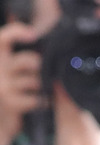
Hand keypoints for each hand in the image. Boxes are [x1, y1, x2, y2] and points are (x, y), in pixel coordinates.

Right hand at [0, 22, 42, 144]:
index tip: (33, 35)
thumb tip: (36, 37)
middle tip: (40, 74)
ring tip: (37, 92)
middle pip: (29, 60)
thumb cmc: (9, 93)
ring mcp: (3, 87)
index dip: (16, 32)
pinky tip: (39, 103)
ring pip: (35, 80)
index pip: (2, 38)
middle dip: (41, 67)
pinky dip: (42, 102)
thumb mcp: (9, 72)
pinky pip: (37, 98)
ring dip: (41, 87)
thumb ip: (18, 58)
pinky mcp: (11, 103)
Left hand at [52, 83, 99, 144]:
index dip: (67, 97)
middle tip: (60, 83)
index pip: (76, 113)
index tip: (63, 82)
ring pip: (58, 122)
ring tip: (61, 93)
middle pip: (63, 116)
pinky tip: (62, 109)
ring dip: (59, 108)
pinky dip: (60, 119)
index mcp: (94, 144)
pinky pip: (58, 130)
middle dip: (61, 99)